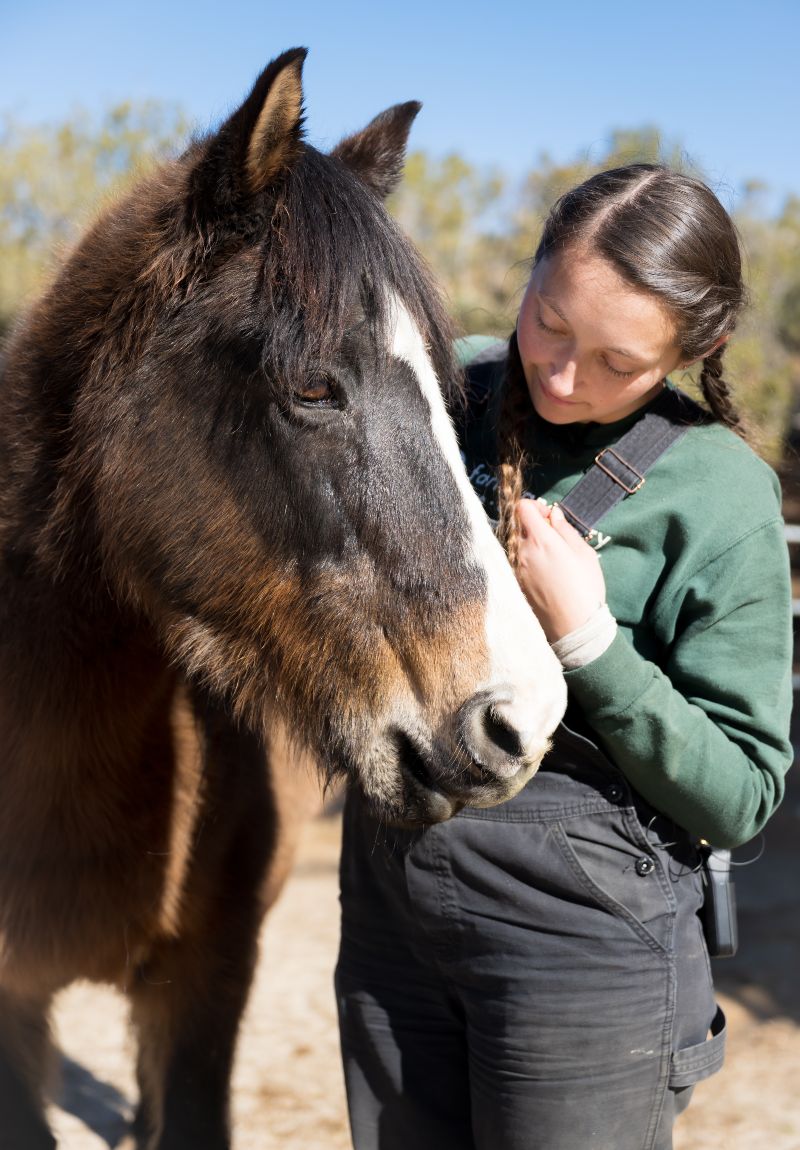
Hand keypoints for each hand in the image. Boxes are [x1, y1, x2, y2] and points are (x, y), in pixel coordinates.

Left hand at [514, 500, 606, 642]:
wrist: (574, 628)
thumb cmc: (585, 588)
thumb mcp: (583, 553)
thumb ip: (565, 530)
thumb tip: (553, 514)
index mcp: (540, 541)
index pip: (522, 508)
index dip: (534, 506)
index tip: (547, 515)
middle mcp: (522, 552)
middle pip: (515, 524)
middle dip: (530, 523)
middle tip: (549, 533)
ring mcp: (515, 569)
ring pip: (513, 543)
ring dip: (526, 541)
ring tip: (548, 554)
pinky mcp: (514, 583)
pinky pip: (513, 561)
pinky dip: (524, 558)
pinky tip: (542, 570)